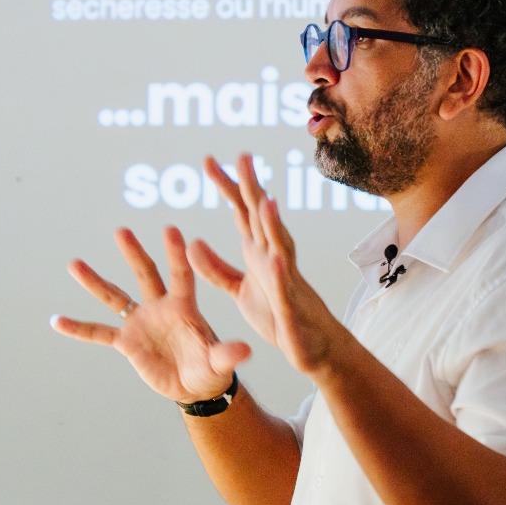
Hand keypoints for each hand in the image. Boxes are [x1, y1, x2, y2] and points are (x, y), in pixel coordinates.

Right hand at [51, 226, 248, 402]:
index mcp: (184, 307)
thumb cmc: (212, 369)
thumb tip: (246, 348)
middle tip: (121, 231)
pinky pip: (99, 333)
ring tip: (74, 263)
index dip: (176, 255)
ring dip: (95, 281)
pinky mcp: (127, 342)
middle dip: (134, 253)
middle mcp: (160, 307)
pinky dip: (79, 329)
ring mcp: (141, 322)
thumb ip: (227, 353)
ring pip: (115, 297)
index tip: (172, 230)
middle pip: (145, 274)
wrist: (196, 386)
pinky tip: (57, 321)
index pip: (181, 275)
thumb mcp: (220, 363)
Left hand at [191, 154, 348, 375]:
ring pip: (279, 246)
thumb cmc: (279, 316)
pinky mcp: (290, 308)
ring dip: (272, 224)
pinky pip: (285, 290)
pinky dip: (281, 274)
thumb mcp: (240, 290)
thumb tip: (193, 243)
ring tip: (263, 200)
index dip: (226, 186)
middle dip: (252, 188)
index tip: (208, 160)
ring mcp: (285, 281)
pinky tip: (276, 258)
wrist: (312, 349)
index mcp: (259, 253)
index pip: (241, 212)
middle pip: (261, 218)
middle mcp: (274, 259)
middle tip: (242, 156)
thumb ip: (217, 269)